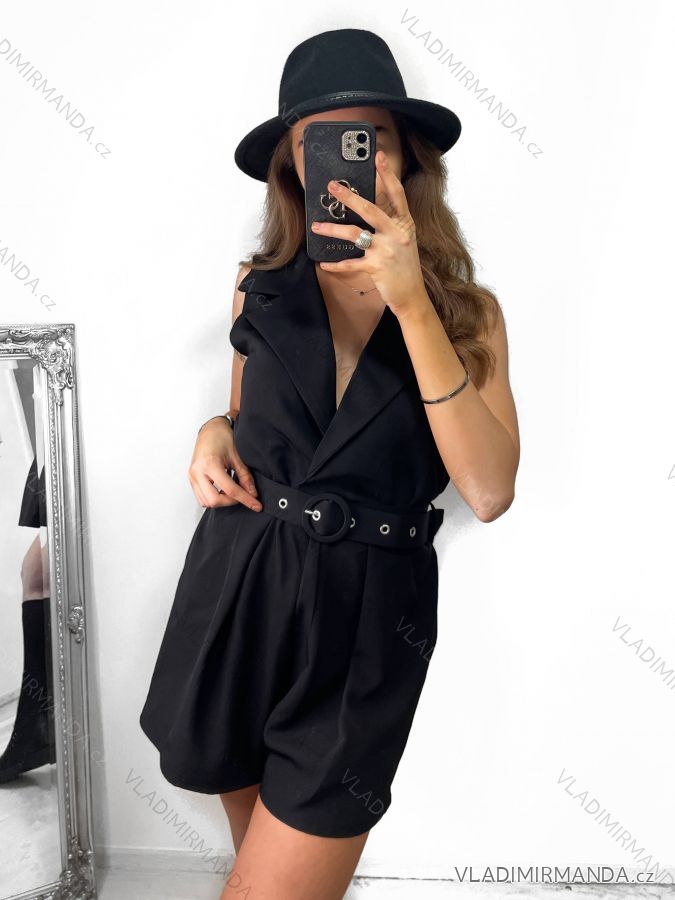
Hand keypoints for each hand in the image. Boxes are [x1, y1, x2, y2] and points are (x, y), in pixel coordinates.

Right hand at [188, 417, 261, 510]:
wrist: (210, 429)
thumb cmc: (222, 438)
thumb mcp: (237, 457)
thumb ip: (245, 476)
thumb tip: (252, 494)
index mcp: (209, 465)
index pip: (230, 490)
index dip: (245, 499)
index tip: (256, 505)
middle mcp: (197, 472)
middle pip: (214, 500)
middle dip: (230, 502)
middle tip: (243, 496)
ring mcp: (192, 476)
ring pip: (205, 502)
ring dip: (221, 502)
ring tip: (233, 493)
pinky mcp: (191, 478)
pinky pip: (201, 497)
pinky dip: (213, 498)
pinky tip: (223, 491)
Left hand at [310, 150, 430, 319]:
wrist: (412, 296)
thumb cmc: (404, 267)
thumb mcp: (403, 241)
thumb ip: (389, 225)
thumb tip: (365, 209)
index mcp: (405, 224)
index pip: (397, 194)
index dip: (388, 174)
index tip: (379, 156)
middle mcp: (397, 234)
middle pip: (370, 209)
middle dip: (349, 196)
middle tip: (332, 186)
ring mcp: (386, 250)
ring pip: (355, 234)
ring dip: (333, 230)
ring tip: (317, 226)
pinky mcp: (376, 267)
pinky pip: (350, 264)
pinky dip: (335, 265)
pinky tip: (324, 263)